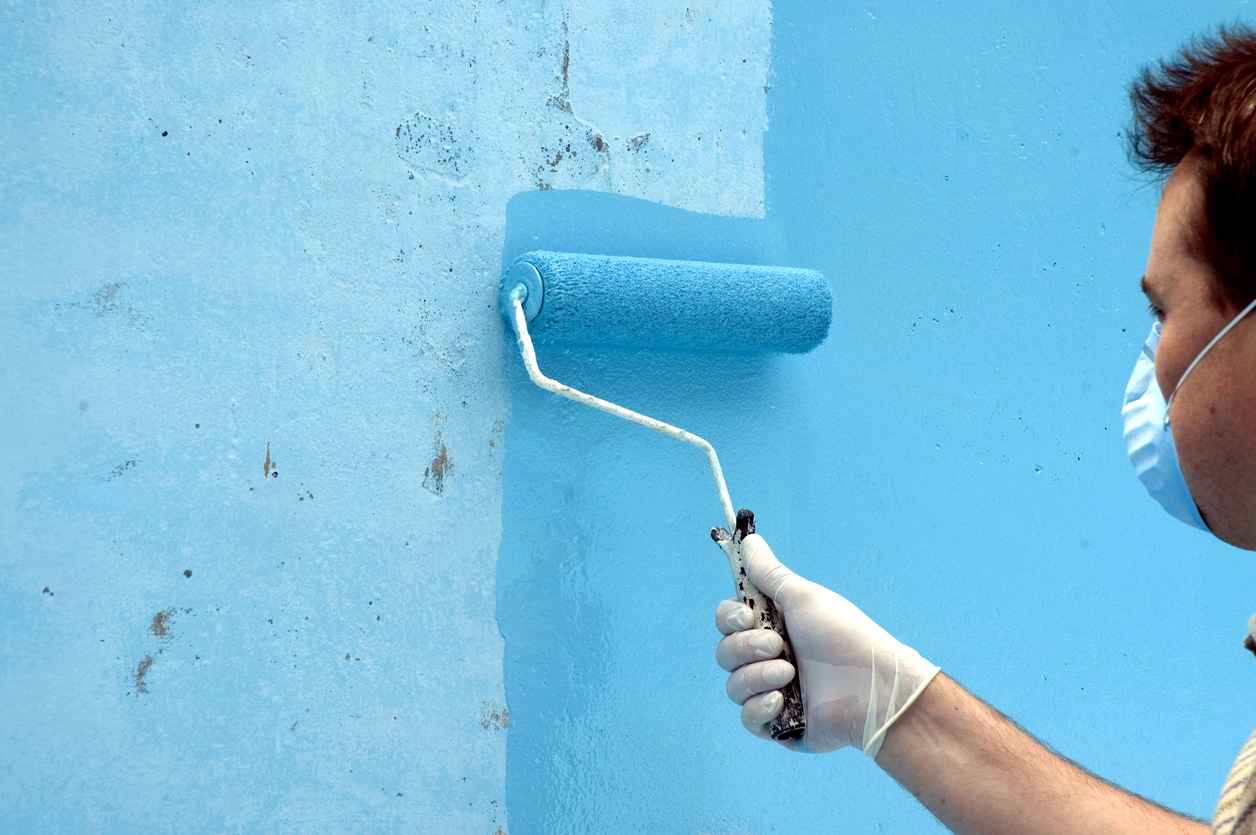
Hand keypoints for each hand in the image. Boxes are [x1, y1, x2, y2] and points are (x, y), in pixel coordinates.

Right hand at [715, 534, 939, 755]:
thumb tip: (749, 539)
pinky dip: (760, 708)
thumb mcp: (803, 598)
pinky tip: (783, 701)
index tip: (745, 617)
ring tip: (789, 675)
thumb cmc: (845, 636)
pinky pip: (748, 719)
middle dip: (746, 648)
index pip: (727, 622)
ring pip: (733, 687)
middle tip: (779, 647)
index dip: (728, 619)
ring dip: (756, 677)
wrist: (874, 687)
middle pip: (725, 653)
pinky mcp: (780, 726)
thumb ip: (769, 573)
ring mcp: (774, 692)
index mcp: (774, 627)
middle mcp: (770, 659)